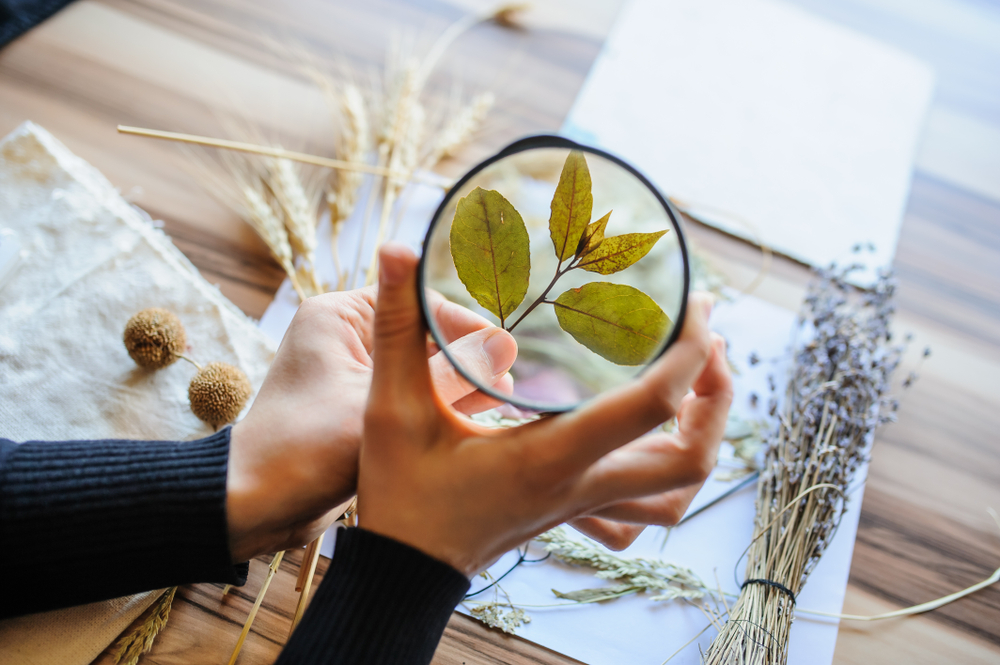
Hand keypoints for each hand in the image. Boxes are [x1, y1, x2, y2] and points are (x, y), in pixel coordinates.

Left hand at [226, 285, 517, 560]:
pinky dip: (436, 407)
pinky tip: (473, 422)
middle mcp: (345, 336)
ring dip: (454, 386)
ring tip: (499, 405)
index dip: (465, 325)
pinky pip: (409, 395)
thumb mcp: (385, 409)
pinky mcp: (358, 406)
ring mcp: (352, 373)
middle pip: (423, 334)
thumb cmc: (306, 450)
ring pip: (419, 368)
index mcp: (339, 315)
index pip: (417, 301)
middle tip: (507, 383)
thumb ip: (446, 377)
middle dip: (465, 358)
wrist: (257, 507)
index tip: (504, 351)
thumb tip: (504, 345)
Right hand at [358, 243, 732, 576]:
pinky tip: (654, 432)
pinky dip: (671, 469)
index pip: (652, 407)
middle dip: (718, 398)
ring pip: (679, 491)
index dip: (688, 352)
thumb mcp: (391, 407)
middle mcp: (580, 486)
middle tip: (709, 342)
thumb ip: (397, 326)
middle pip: (690, 460)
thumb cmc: (399, 493)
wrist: (403, 569)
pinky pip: (650, 504)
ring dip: (705, 436)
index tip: (694, 305)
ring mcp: (583, 505)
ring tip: (700, 382)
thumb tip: (393, 248)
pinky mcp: (576, 510)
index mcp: (549, 456)